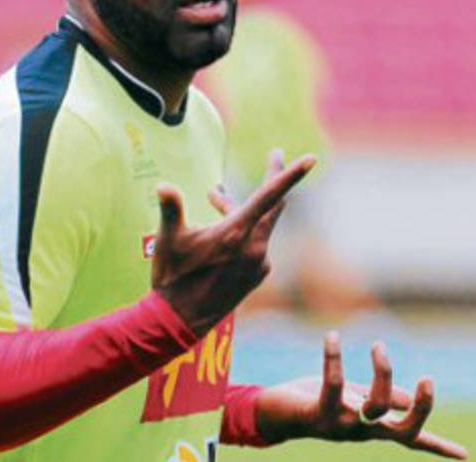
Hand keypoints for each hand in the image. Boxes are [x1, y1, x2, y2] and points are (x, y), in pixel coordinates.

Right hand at [152, 150, 314, 336]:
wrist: (181, 321)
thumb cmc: (173, 277)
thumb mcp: (168, 240)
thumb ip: (171, 208)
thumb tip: (164, 186)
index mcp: (236, 233)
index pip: (270, 196)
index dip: (290, 175)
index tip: (311, 159)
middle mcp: (254, 247)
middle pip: (274, 204)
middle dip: (274, 177)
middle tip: (275, 154)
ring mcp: (259, 262)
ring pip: (259, 224)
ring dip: (241, 208)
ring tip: (213, 199)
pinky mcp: (259, 274)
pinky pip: (257, 243)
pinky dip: (244, 231)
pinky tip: (221, 235)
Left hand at [254, 331, 466, 458]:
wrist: (275, 414)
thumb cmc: (319, 402)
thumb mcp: (355, 399)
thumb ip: (382, 400)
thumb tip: (406, 401)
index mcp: (375, 427)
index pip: (413, 439)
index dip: (439, 447)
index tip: (466, 456)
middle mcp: (362, 430)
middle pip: (403, 429)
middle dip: (421, 408)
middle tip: (428, 379)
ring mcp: (341, 426)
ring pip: (373, 406)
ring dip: (381, 372)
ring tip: (378, 344)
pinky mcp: (317, 414)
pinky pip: (332, 387)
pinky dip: (333, 359)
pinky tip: (332, 337)